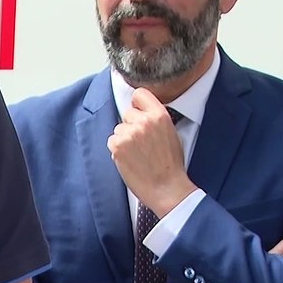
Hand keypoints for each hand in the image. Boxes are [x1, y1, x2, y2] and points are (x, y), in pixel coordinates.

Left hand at [107, 88, 197, 215]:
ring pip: (118, 128)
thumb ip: (155, 120)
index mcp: (160, 116)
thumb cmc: (170, 164)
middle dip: (131, 125)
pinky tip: (131, 159)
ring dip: (124, 139)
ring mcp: (129, 133)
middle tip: (142, 143)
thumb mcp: (171, 134)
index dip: (137, 103)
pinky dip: (117, 149)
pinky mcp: (117, 145)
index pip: (140, 94)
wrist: (166, 187)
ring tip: (138, 154)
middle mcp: (143, 121)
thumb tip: (140, 111)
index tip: (138, 110)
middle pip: (127, 113)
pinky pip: (112, 141)